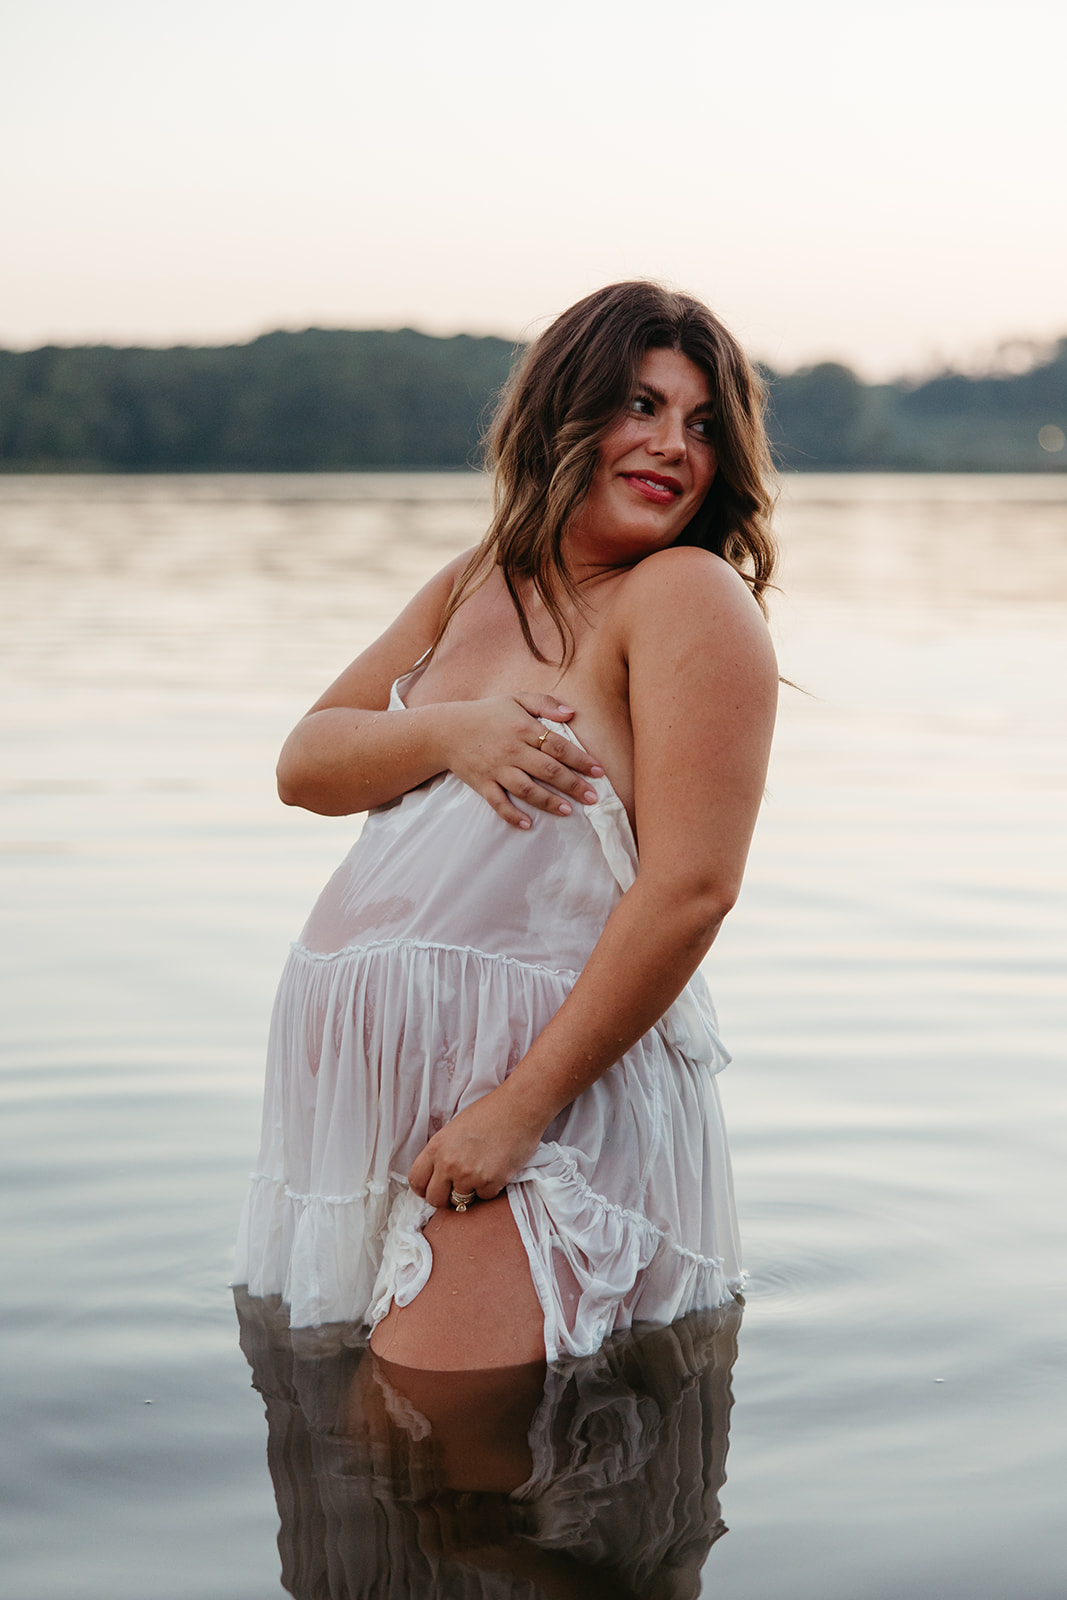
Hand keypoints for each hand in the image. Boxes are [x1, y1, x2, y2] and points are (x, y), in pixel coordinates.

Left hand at [408, 1088, 543, 1207]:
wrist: (519, 1108)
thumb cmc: (489, 1112)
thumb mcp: (454, 1129)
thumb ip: (442, 1152)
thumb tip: (437, 1174)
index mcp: (436, 1147)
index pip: (416, 1181)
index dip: (423, 1188)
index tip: (432, 1188)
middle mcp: (449, 1164)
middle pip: (435, 1199)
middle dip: (444, 1197)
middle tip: (456, 1189)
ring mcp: (469, 1175)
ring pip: (460, 1201)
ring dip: (469, 1191)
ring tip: (481, 1171)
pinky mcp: (491, 1182)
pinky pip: (484, 1197)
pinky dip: (490, 1188)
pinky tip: (496, 1169)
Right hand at [441, 694, 603, 828]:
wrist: (446, 730)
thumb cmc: (487, 714)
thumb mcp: (516, 699)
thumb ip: (545, 703)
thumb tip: (571, 713)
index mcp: (523, 728)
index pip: (558, 746)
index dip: (581, 759)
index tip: (598, 771)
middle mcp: (512, 750)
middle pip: (548, 770)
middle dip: (573, 784)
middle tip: (593, 797)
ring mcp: (496, 769)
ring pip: (526, 789)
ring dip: (548, 801)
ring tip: (568, 811)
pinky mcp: (482, 784)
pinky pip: (498, 803)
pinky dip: (512, 815)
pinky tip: (528, 824)